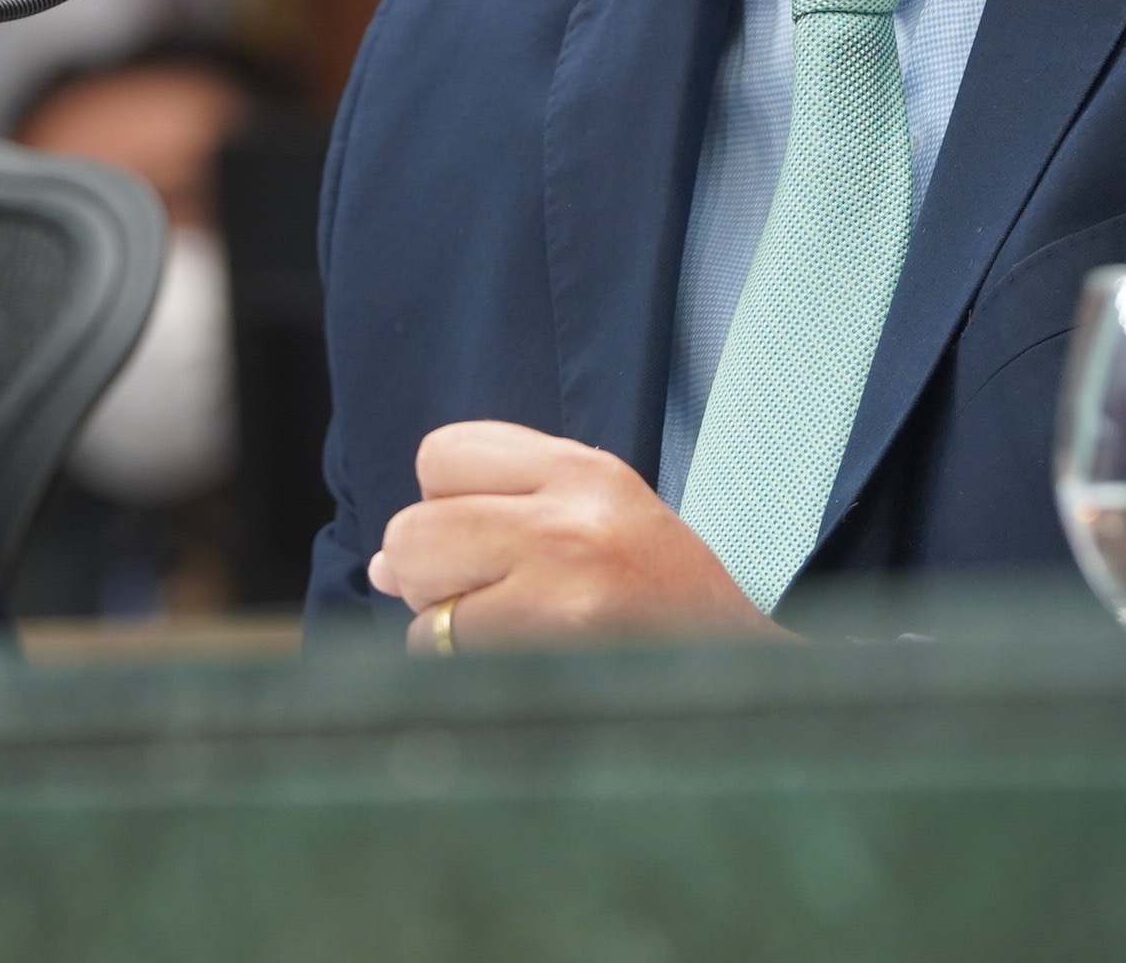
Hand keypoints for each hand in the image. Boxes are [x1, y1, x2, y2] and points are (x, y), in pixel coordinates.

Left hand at [365, 421, 786, 651]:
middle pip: (413, 528)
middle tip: (473, 592)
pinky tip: (520, 662)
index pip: (440, 453)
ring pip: (421, 597)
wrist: (745, 671)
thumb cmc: (660, 593)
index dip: (440, 499)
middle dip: (421, 570)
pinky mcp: (559, 647)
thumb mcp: (599, 510)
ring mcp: (564, 584)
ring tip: (507, 629)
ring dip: (440, 625)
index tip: (478, 530)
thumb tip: (380, 561)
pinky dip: (461, 667)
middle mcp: (570, 516)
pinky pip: (449, 654)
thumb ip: (496, 507)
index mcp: (584, 468)